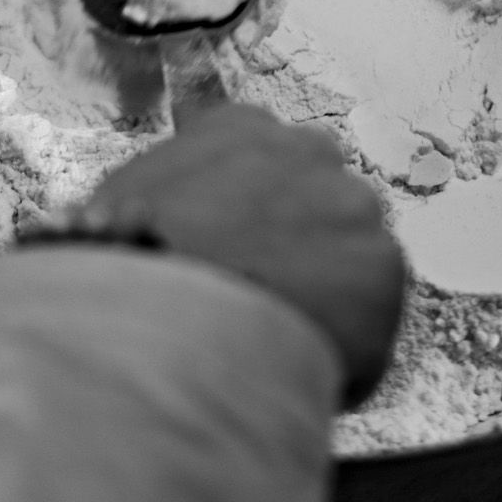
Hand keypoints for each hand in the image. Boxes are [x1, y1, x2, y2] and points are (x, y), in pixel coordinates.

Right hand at [82, 103, 406, 406]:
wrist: (163, 319)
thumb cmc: (121, 265)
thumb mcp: (116, 208)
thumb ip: (160, 198)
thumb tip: (146, 221)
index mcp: (239, 130)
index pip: (263, 157)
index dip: (249, 213)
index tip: (238, 249)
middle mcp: (308, 151)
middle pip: (317, 202)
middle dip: (298, 247)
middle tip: (260, 300)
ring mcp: (353, 207)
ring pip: (350, 260)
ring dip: (325, 298)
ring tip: (272, 345)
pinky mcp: (386, 269)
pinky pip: (370, 322)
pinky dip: (343, 353)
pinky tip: (295, 371)